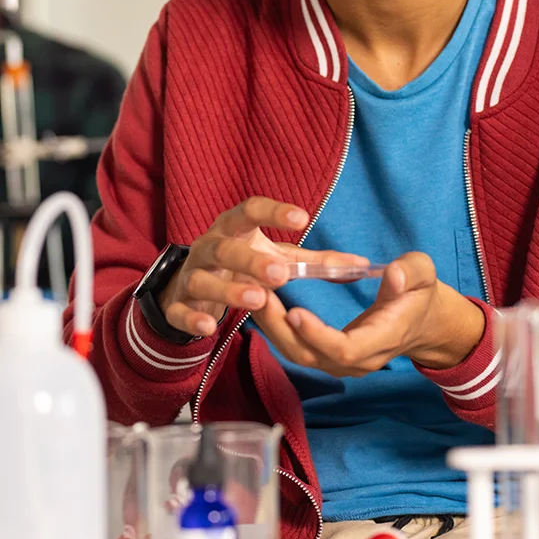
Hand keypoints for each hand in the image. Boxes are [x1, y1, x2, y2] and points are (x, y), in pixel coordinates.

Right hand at [157, 196, 309, 336]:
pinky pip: (180, 311)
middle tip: (281, 274)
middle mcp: (209, 246)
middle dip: (251, 260)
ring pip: (203, 279)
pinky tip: (210, 327)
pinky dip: (193, 318)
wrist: (188, 283)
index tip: (302, 217)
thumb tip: (360, 265)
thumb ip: (315, 262)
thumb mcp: (276, 257)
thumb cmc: (241, 262)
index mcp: (234, 227)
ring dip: (229, 291)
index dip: (274, 213)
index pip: (250, 210)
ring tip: (258, 300)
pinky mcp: (178, 304)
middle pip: (226, 249)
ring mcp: (191, 275)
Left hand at [252, 251, 485, 373]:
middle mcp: (359, 360)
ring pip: (299, 355)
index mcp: (382, 339)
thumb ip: (411, 273)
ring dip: (272, 327)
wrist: (424, 321)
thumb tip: (393, 275)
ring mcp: (343, 362)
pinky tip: (263, 300)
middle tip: (258, 294)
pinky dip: (277, 327)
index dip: (317, 335)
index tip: (294, 310)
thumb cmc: (421, 293)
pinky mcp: (330, 355)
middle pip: (311, 357)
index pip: (344, 349)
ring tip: (252, 293)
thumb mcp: (424, 273)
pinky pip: (298, 348)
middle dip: (280, 329)